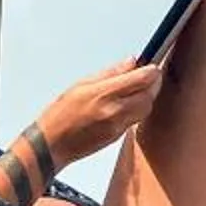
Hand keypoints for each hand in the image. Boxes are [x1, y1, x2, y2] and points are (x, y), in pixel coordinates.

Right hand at [38, 61, 166, 167]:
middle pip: (149, 95)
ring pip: (146, 108)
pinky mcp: (118, 136)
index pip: (142, 79)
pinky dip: (138, 108)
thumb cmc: (61, 113)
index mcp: (104, 93)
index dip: (152, 70)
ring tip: (139, 88)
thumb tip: (132, 61)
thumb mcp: (82, 85)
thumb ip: (111, 73)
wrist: (52, 144)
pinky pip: (136, 119)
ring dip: (148, 97)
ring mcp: (118, 125)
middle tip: (150, 75)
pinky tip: (129, 102)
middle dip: (153, 83)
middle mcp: (114, 110)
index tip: (152, 65)